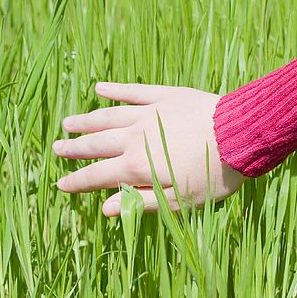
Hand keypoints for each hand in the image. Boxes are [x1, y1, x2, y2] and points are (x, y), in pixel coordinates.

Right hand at [53, 82, 244, 216]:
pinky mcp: (166, 96)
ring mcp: (149, 114)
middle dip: (74, 148)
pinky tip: (100, 88)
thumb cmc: (215, 174)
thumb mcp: (181, 200)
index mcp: (137, 167)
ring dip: (87, 121)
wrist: (241, 135)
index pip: (98, 176)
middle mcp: (135, 138)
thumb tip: (105, 209)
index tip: (60, 185)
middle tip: (56, 149)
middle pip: (96, 143)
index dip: (77, 182)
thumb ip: (142, 202)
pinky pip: (134, 92)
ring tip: (68, 123)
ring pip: (108, 116)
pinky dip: (115, 90)